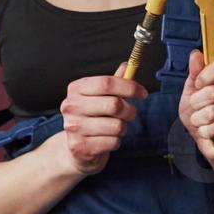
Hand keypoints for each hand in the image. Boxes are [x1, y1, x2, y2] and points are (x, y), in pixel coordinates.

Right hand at [59, 60, 144, 175]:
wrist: (75, 148)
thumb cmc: (92, 117)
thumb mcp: (100, 97)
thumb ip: (114, 82)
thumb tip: (127, 66)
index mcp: (76, 89)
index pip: (107, 83)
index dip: (129, 87)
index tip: (143, 93)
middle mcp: (71, 106)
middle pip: (114, 104)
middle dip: (130, 110)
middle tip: (130, 113)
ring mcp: (73, 127)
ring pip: (116, 126)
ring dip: (123, 128)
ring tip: (114, 128)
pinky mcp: (80, 146)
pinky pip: (112, 142)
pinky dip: (116, 141)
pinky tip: (106, 140)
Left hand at [179, 49, 213, 163]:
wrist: (209, 139)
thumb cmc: (202, 112)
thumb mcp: (192, 91)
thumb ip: (194, 72)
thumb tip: (196, 54)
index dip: (206, 75)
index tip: (198, 85)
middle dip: (197, 103)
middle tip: (196, 108)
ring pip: (213, 111)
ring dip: (199, 119)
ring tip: (202, 121)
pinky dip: (207, 131)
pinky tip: (209, 131)